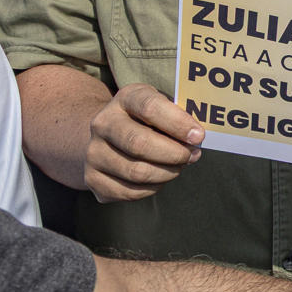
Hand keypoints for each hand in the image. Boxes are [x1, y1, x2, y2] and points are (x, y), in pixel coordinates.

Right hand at [86, 83, 202, 201]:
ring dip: (167, 172)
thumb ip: (178, 116)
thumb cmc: (147, 119)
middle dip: (174, 153)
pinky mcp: (92, 179)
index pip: (150, 108)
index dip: (178, 123)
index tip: (199, 136)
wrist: (107, 135)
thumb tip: (196, 138)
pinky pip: (130, 192)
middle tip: (193, 155)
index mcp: (124, 99)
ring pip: (137, 172)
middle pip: (140, 144)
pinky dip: (153, 188)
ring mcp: (94, 152)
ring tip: (180, 165)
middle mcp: (102, 124)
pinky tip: (161, 177)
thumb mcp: (161, 105)